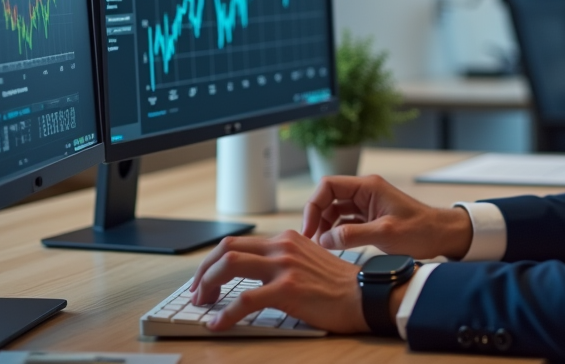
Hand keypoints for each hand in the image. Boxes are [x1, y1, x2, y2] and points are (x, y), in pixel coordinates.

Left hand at [188, 230, 367, 332]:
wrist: (366, 295)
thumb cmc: (341, 286)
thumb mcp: (310, 261)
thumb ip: (286, 261)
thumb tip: (258, 275)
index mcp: (287, 239)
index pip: (239, 241)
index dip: (215, 261)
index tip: (206, 279)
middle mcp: (283, 247)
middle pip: (226, 247)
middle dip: (203, 270)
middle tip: (197, 292)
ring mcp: (284, 266)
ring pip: (229, 265)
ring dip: (207, 285)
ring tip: (202, 304)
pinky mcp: (287, 289)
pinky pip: (244, 300)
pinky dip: (225, 314)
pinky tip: (217, 324)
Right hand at [303, 174, 472, 259]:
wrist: (442, 235)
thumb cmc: (420, 230)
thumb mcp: (385, 234)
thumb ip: (353, 235)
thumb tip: (324, 240)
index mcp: (368, 187)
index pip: (328, 186)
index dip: (313, 205)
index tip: (309, 229)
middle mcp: (365, 192)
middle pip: (328, 198)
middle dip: (317, 218)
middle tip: (312, 241)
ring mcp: (367, 204)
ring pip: (335, 211)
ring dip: (325, 227)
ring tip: (321, 246)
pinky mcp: (370, 218)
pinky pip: (345, 221)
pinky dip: (336, 232)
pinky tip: (333, 246)